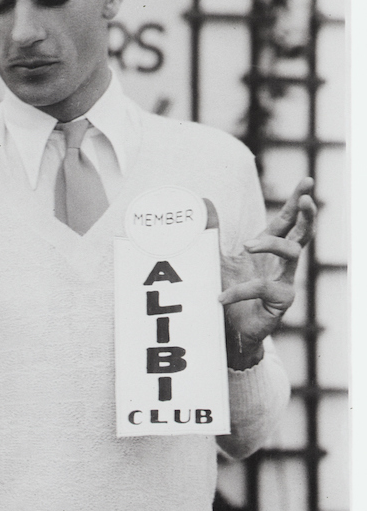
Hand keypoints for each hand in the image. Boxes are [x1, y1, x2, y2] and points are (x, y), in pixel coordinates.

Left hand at [211, 178, 315, 368]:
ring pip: (292, 253)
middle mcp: (282, 262)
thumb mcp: (216, 258)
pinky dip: (238, 290)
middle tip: (306, 200)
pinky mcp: (280, 301)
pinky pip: (263, 288)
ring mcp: (285, 280)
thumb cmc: (229, 291)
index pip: (286, 219)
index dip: (296, 200)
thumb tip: (203, 201)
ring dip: (271, 244)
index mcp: (269, 247)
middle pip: (302, 232)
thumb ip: (211, 231)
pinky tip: (220, 297)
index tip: (307, 180)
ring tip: (246, 245)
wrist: (229, 329)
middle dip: (307, 214)